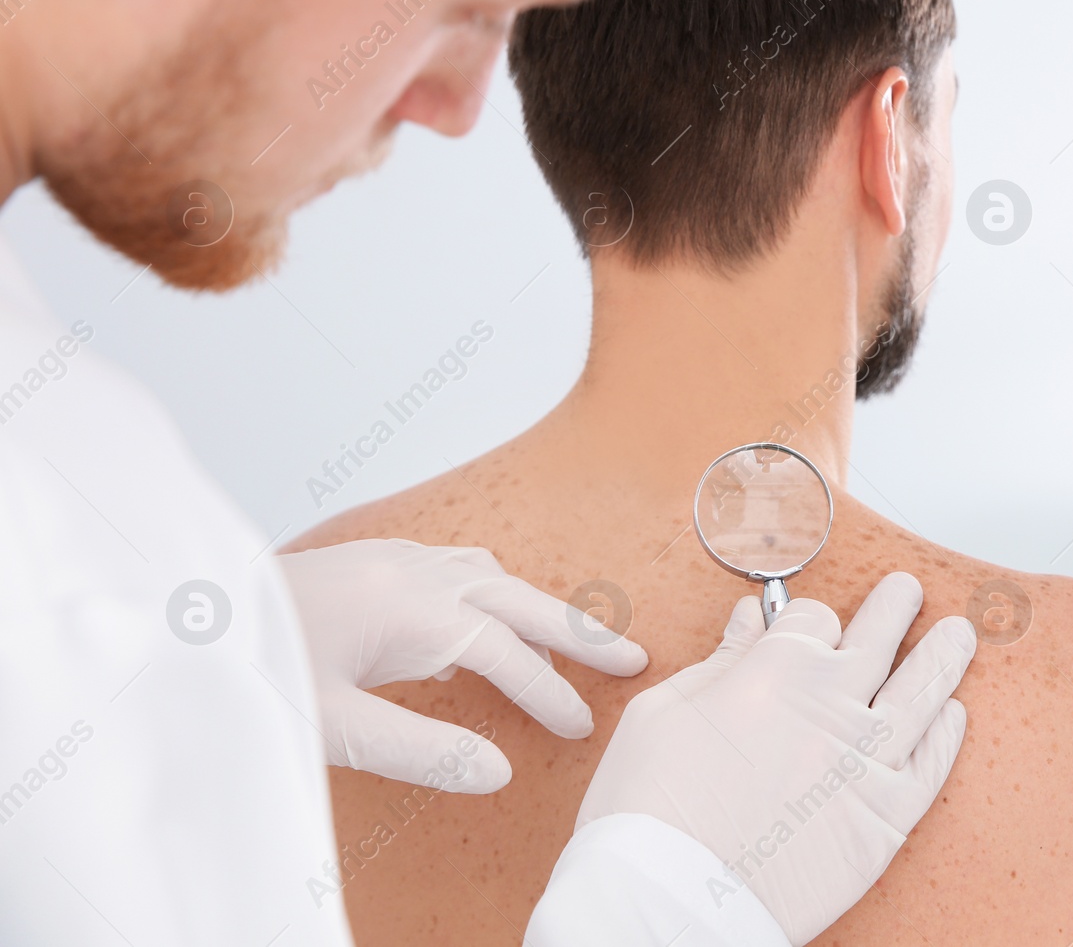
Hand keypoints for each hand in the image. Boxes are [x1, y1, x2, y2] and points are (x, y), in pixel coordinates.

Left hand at [278, 539, 646, 793]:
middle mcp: (414, 570)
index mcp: (412, 606)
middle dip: (579, 630)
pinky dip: (495, 591)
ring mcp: (393, 559)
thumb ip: (422, 749)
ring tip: (577, 637)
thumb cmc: (253, 667)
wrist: (183, 614)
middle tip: (632, 659)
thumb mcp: (334, 726)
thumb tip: (499, 772)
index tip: (580, 726)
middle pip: (519, 597)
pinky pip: (459, 567)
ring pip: (492, 575)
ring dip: (539, 605)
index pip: (505, 651)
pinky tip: (488, 613)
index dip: (548, 691)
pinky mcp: (373, 561)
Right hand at [577, 572, 973, 943]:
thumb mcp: (666, 711)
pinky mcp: (885, 816)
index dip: (807, 619)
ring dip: (944, 654)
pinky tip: (952, 714)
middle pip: (879, 636)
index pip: (814, 617)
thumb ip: (720, 661)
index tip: (807, 626)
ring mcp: (867, 760)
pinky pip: (932, 764)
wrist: (669, 896)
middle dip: (895, 606)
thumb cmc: (650, 804)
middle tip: (906, 591)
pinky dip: (947, 734)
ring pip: (923, 690)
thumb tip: (747, 621)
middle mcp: (834, 703)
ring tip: (959, 634)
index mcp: (779, 667)